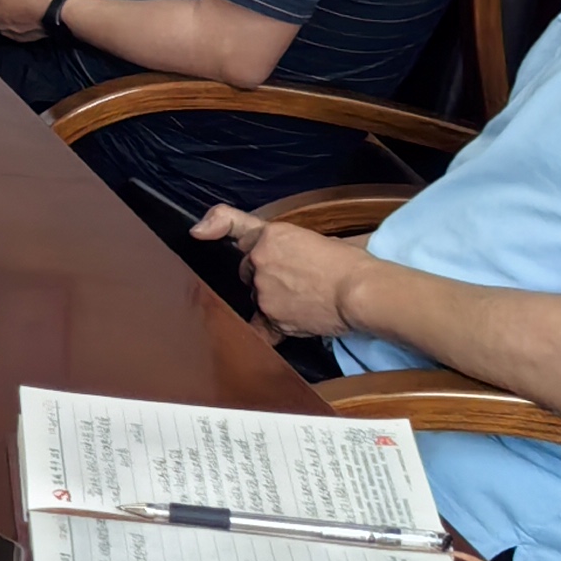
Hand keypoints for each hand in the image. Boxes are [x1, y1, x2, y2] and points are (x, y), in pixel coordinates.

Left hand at [201, 206, 366, 337]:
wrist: (361, 291)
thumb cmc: (350, 265)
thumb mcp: (317, 239)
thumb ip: (287, 247)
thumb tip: (282, 261)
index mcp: (271, 236)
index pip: (235, 229)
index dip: (220, 229)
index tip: (199, 233)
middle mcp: (259, 261)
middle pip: (247, 271)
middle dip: (263, 276)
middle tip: (297, 281)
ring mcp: (262, 290)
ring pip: (256, 298)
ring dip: (272, 301)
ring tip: (305, 302)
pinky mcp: (270, 316)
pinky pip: (260, 327)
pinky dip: (268, 331)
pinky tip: (281, 331)